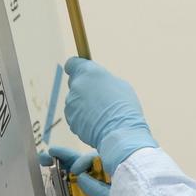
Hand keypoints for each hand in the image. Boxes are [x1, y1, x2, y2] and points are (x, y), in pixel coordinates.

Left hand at [64, 58, 156, 173]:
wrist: (120, 132)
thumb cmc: (124, 106)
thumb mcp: (119, 85)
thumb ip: (103, 80)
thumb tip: (97, 82)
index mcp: (89, 72)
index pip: (72, 63)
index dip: (77, 67)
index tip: (82, 71)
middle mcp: (76, 85)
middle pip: (75, 83)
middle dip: (84, 88)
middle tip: (99, 96)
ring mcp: (71, 103)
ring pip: (75, 100)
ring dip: (84, 104)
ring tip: (101, 113)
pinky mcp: (70, 119)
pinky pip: (75, 115)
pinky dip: (82, 118)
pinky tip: (97, 123)